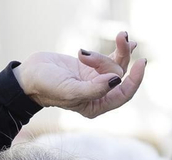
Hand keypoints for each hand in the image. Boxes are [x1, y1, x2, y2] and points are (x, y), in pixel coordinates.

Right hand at [14, 31, 145, 119]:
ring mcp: (97, 80)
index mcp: (96, 106)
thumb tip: (116, 81)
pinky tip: (127, 40)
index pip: (123, 94)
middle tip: (83, 55)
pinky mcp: (93, 67)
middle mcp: (99, 95)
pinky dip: (119, 49)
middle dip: (104, 60)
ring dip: (111, 51)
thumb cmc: (46, 86)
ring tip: (91, 47)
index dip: (135, 79)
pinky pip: (112, 58)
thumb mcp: (70, 90)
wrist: (30, 75)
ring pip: (116, 64)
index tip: (141, 62)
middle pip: (119, 74)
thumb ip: (93, 89)